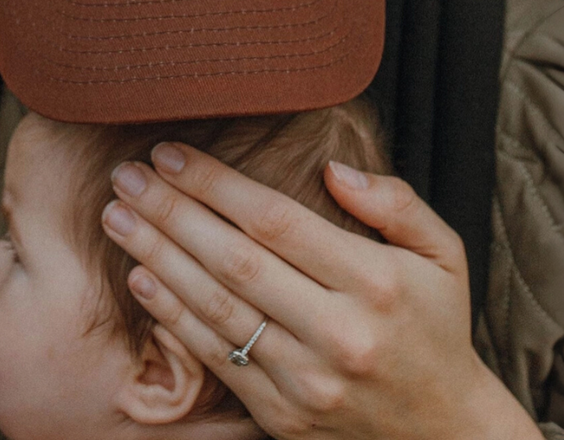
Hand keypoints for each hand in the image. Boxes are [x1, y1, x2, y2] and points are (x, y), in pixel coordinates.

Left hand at [102, 144, 541, 439]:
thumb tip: (333, 168)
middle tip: (126, 175)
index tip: (170, 152)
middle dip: (170, 211)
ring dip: (157, 257)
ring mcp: (306, 381)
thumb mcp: (444, 254)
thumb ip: (397, 203)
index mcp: (375, 283)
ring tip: (117, 216)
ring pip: (214, 308)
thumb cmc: (437, 326)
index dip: (215, 183)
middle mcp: (338, 333)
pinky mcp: (283, 416)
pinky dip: (172, 316)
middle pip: (233, 260)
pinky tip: (141, 277)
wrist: (446, 433)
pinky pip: (215, 358)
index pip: (276, 220)